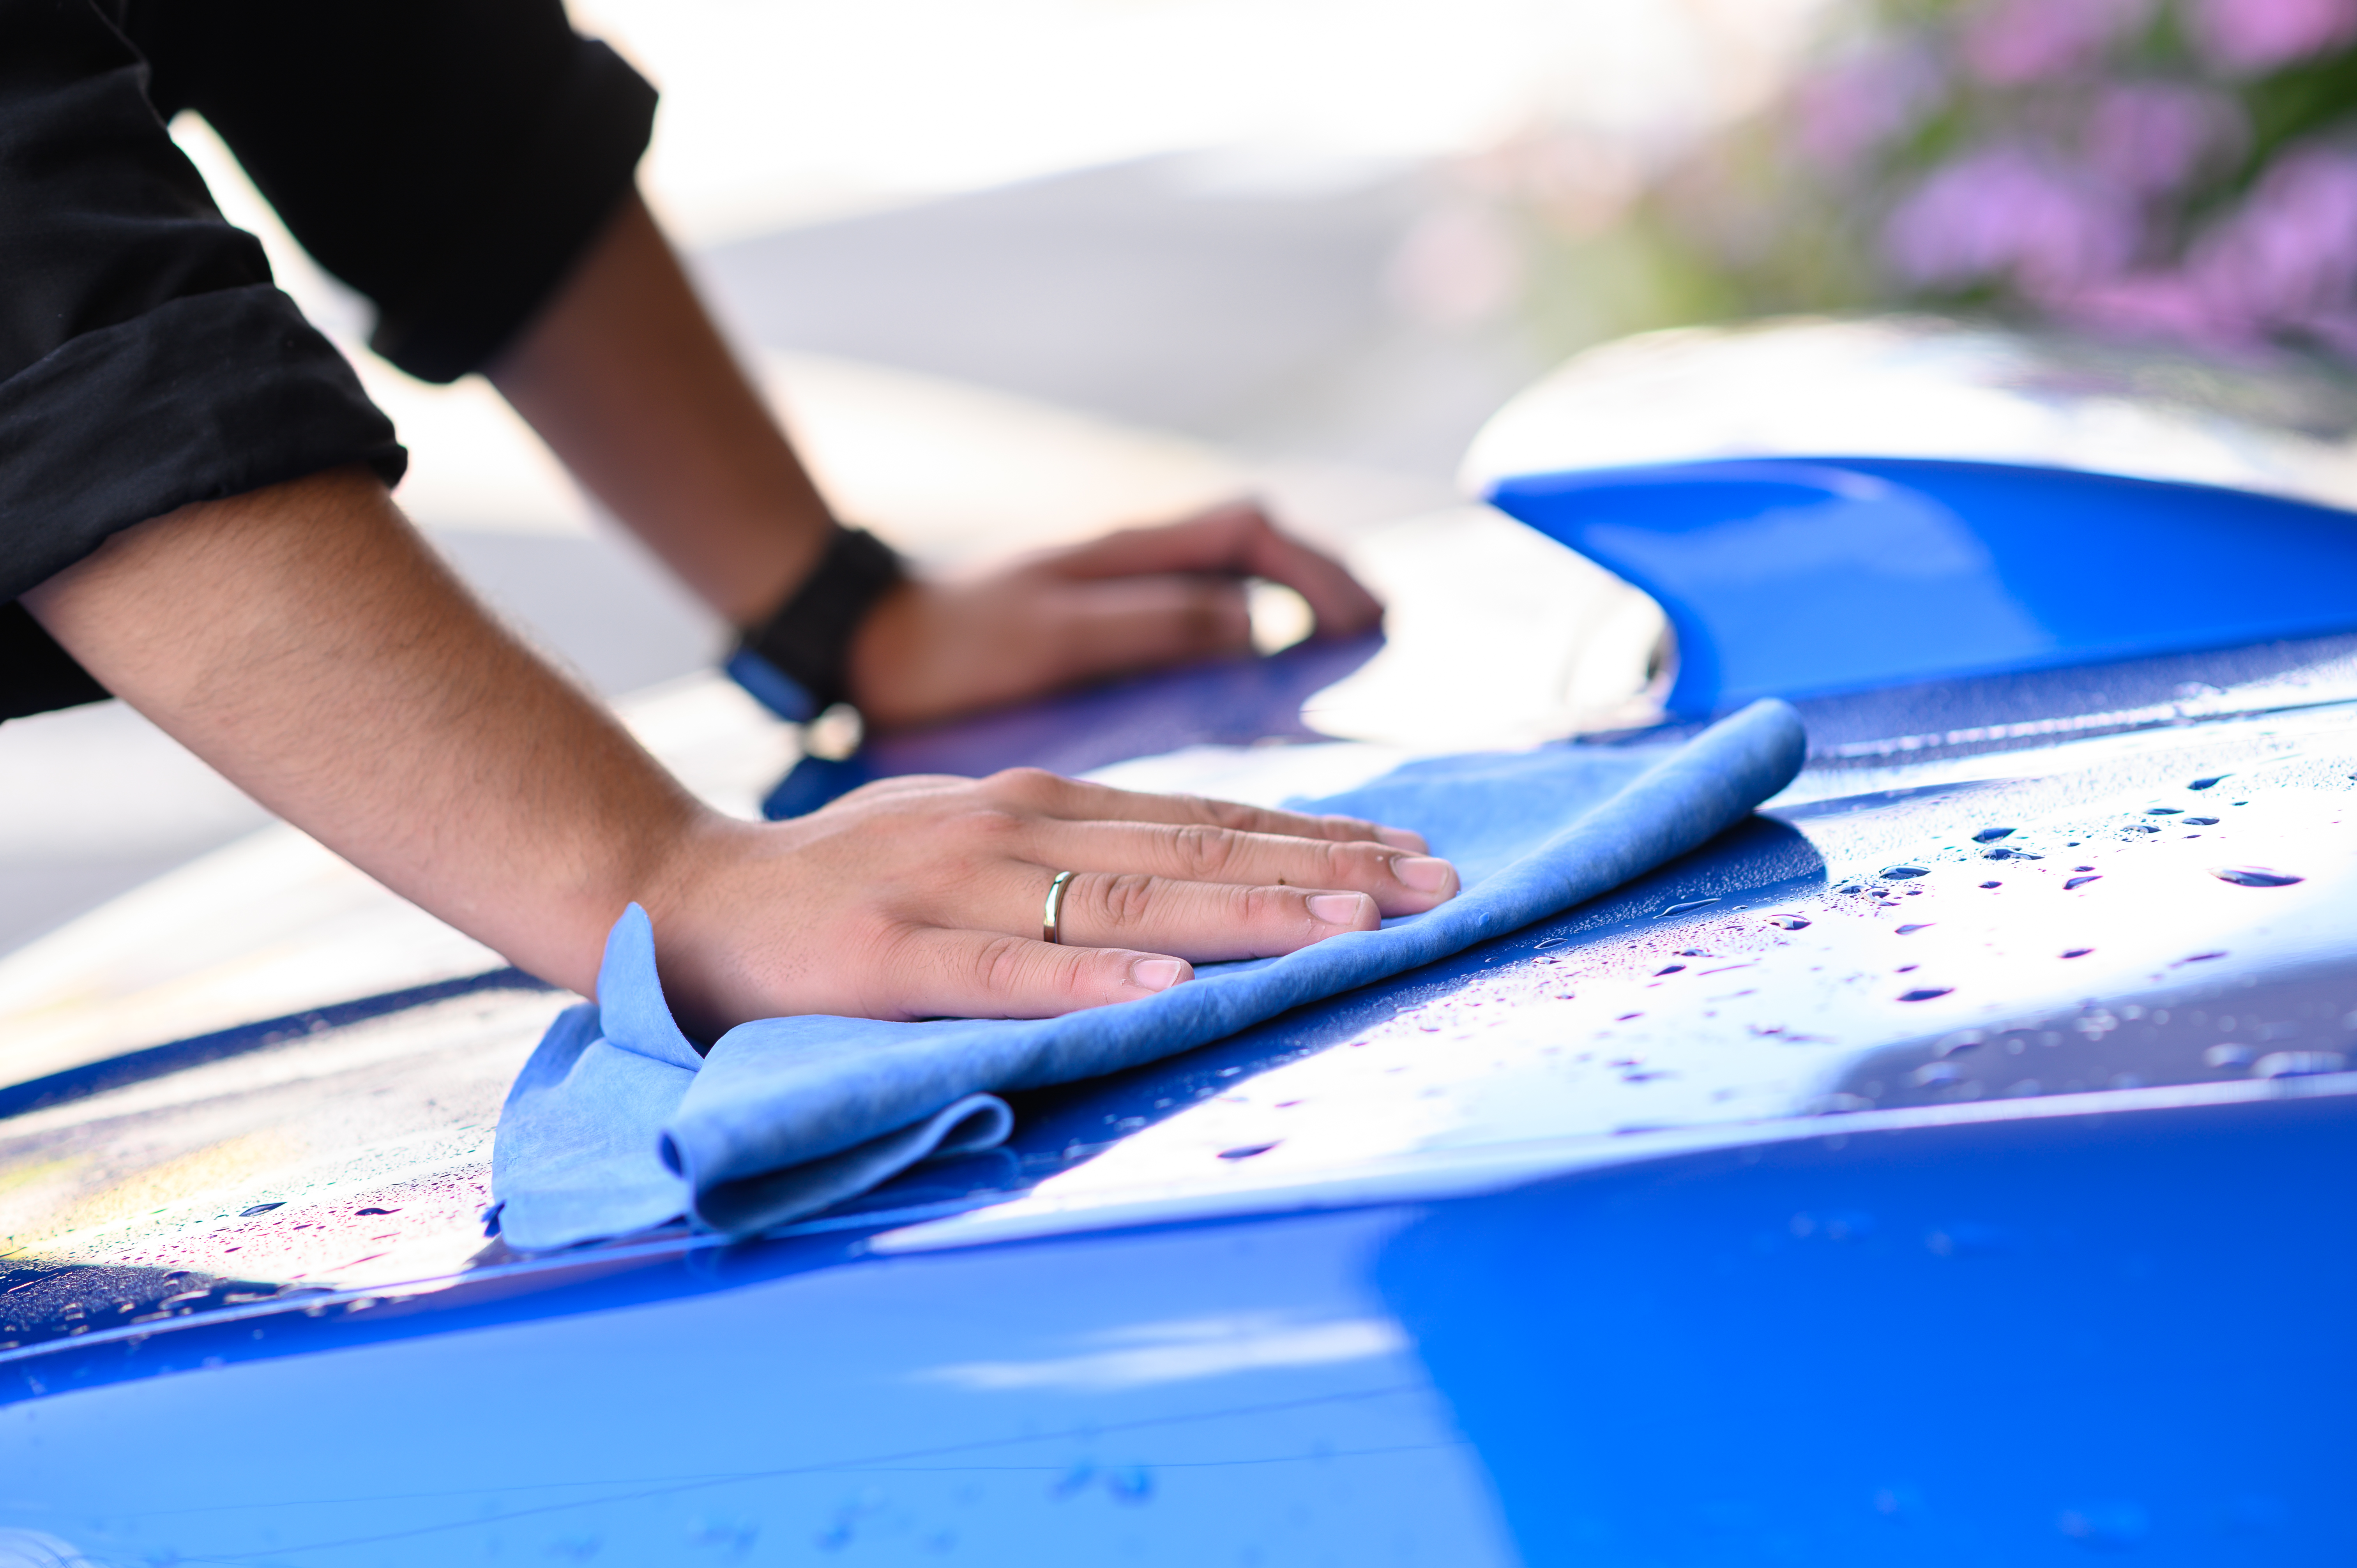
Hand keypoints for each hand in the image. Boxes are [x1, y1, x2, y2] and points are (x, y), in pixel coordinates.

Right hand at [645, 766, 1455, 1034]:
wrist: (687, 896)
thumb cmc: (851, 883)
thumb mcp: (979, 846)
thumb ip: (1080, 856)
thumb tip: (1204, 875)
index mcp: (1040, 808)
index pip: (1205, 819)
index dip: (1315, 835)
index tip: (1416, 852)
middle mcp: (1012, 831)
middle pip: (1194, 851)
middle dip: (1323, 871)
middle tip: (1433, 887)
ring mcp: (950, 888)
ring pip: (1121, 902)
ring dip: (1241, 914)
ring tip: (1344, 927)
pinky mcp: (887, 957)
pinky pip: (999, 972)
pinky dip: (1081, 980)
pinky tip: (1157, 989)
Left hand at [846, 499, 1383, 728]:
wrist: (868, 645)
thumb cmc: (949, 645)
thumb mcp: (1051, 636)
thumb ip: (1153, 624)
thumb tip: (1257, 623)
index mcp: (1128, 553)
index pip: (1251, 533)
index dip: (1316, 571)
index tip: (1364, 618)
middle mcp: (1135, 561)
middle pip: (1260, 549)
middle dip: (1330, 585)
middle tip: (1382, 631)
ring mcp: (1122, 591)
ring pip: (1236, 579)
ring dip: (1298, 603)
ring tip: (1350, 645)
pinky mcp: (1106, 626)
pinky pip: (1203, 614)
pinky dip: (1253, 629)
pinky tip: (1271, 668)